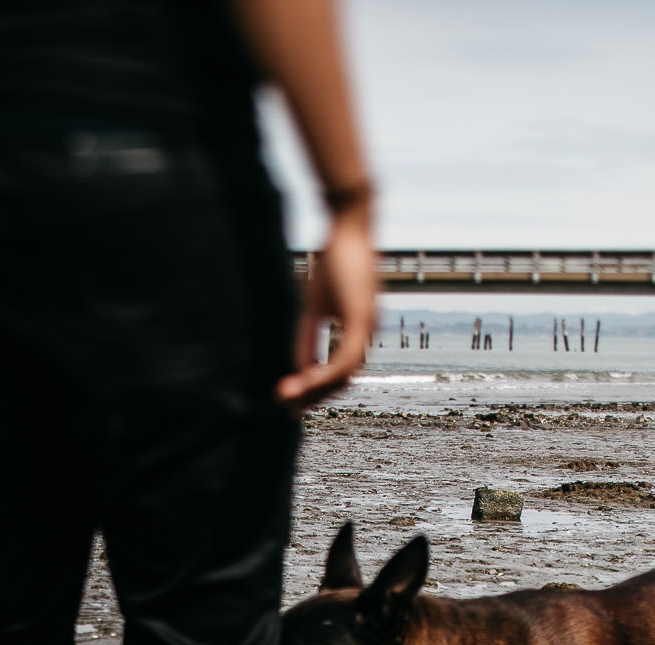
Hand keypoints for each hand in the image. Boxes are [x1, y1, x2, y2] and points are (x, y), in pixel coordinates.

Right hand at [277, 204, 375, 413]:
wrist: (350, 225)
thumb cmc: (335, 261)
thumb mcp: (315, 306)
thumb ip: (308, 338)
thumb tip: (298, 370)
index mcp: (358, 331)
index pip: (339, 373)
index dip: (316, 390)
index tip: (291, 400)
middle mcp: (367, 333)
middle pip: (343, 380)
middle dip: (315, 397)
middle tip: (287, 410)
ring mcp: (367, 327)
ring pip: (345, 374)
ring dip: (317, 390)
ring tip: (290, 399)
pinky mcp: (362, 317)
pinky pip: (346, 357)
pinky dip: (325, 374)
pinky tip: (304, 380)